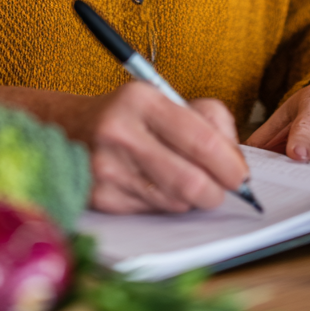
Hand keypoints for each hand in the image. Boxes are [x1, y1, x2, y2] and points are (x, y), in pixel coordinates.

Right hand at [81, 82, 248, 213]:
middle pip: (192, 182)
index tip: (240, 175)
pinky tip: (154, 184)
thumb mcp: (167, 97)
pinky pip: (154, 213)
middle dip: (216, 191)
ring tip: (182, 177)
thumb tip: (235, 163)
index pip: (202, 141)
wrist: (68, 127)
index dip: (231, 165)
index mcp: (141, 99)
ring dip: (190, 197)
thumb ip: (210, 121)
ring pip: (176, 202)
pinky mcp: (100, 199)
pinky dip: (164, 203)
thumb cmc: (130, 114)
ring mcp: (106, 169)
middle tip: (221, 187)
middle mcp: (119, 133)